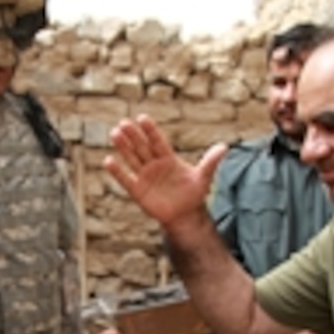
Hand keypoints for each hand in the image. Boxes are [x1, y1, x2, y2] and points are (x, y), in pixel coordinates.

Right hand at [104, 115, 227, 231]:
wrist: (184, 215)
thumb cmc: (193, 194)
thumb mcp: (203, 177)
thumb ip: (211, 162)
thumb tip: (225, 147)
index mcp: (168, 158)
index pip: (158, 141)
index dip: (150, 130)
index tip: (142, 118)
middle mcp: (154, 164)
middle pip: (142, 147)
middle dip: (133, 135)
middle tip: (124, 122)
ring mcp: (144, 176)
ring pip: (132, 158)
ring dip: (123, 147)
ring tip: (114, 133)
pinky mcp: (138, 190)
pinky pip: (125, 179)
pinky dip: (117, 171)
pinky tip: (108, 160)